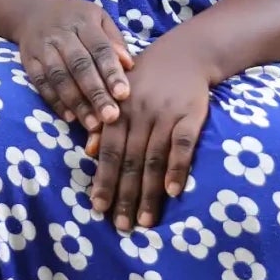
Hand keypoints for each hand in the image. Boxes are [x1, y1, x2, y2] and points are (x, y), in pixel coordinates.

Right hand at [13, 0, 132, 135]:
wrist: (33, 10)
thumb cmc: (76, 19)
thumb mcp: (99, 18)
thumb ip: (114, 41)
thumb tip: (129, 65)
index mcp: (83, 22)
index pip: (99, 48)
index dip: (111, 71)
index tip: (123, 94)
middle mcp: (61, 34)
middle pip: (79, 66)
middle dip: (96, 93)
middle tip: (111, 117)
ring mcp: (42, 48)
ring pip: (59, 77)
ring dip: (76, 103)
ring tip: (93, 125)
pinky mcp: (29, 61)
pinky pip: (41, 83)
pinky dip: (55, 102)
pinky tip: (70, 118)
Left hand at [87, 35, 209, 231]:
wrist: (185, 53)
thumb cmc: (146, 77)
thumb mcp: (119, 93)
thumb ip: (104, 123)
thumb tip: (89, 152)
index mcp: (118, 110)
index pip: (109, 152)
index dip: (103, 180)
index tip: (98, 208)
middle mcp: (139, 114)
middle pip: (130, 161)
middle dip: (124, 196)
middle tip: (121, 227)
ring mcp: (165, 115)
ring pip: (154, 159)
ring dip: (149, 193)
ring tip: (144, 221)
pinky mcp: (190, 116)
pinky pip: (182, 146)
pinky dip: (177, 169)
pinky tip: (172, 192)